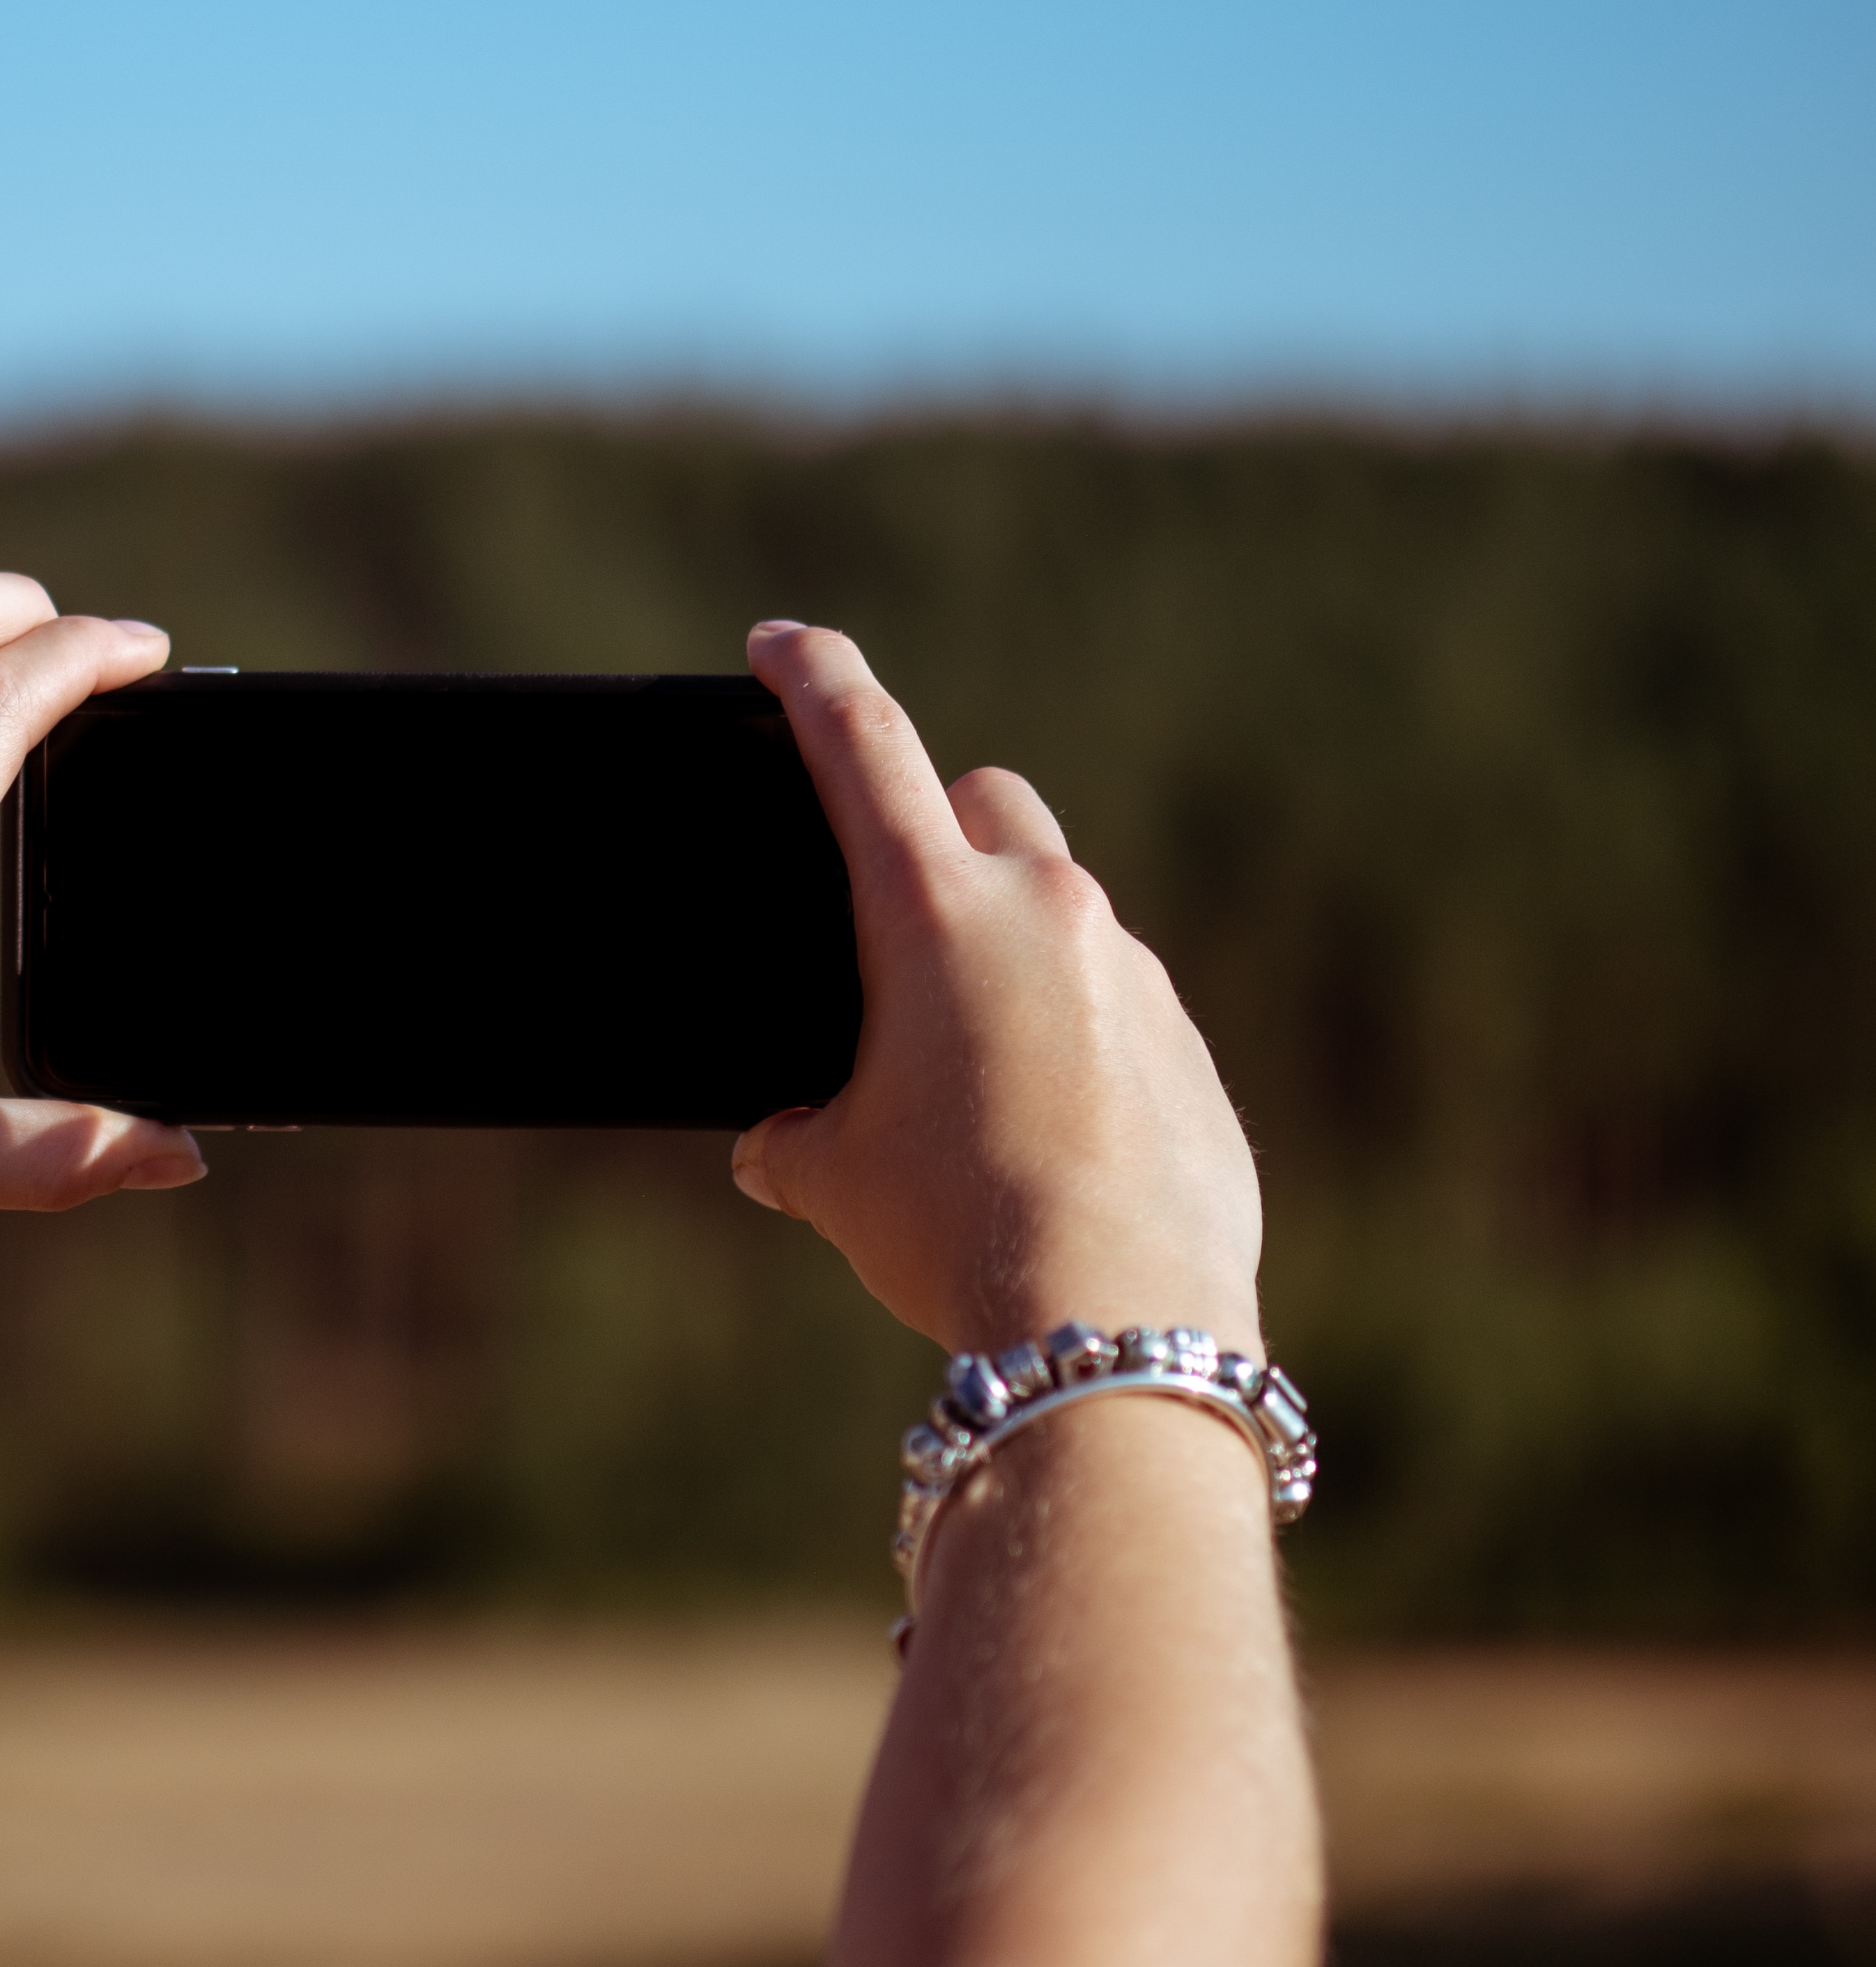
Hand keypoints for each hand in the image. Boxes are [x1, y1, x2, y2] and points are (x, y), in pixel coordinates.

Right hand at [726, 621, 1265, 1357]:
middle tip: (894, 917)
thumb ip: (796, 1138)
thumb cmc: (955, 1236)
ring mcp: (1131, 974)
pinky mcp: (1187, 1047)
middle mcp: (1044, 913)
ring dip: (1010, 955)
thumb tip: (779, 1147)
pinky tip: (1044, 1135)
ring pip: (1060, 911)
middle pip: (986, 796)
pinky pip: (1117, 1003)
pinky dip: (1072, 1036)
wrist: (1116, 1324)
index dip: (812, 678)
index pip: (860, 744)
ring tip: (968, 1076)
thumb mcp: (837, 1182)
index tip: (781, 642)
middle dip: (938, 826)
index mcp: (932, 914)